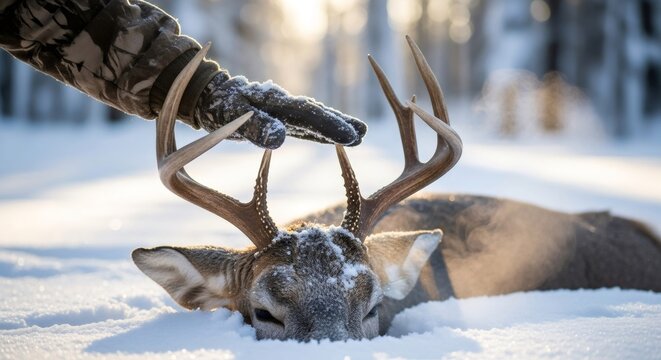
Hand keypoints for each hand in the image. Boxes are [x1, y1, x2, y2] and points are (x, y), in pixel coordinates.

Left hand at [193, 73, 366, 148]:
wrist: (214, 95)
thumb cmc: (222, 107)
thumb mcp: (234, 117)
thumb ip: (257, 126)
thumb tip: (280, 140)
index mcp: (276, 102)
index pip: (307, 114)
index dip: (329, 125)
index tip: (348, 135)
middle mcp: (286, 105)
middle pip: (318, 114)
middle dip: (340, 124)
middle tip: (363, 134)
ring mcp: (287, 112)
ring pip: (317, 119)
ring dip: (337, 126)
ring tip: (361, 134)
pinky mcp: (285, 119)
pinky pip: (309, 125)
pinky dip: (325, 129)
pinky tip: (340, 136)